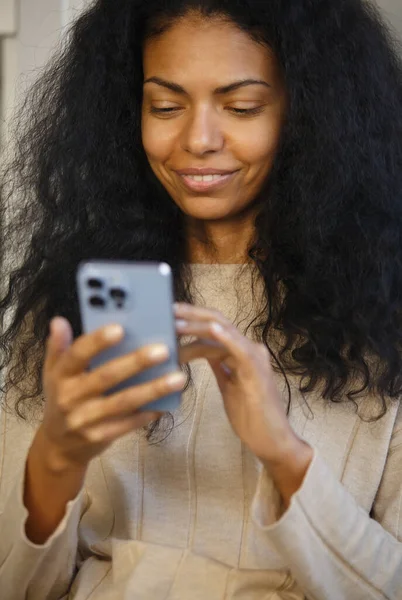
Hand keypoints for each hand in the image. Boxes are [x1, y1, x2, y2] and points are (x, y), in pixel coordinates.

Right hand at [40, 317, 185, 471]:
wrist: (59, 445)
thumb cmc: (62, 397)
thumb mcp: (53, 372)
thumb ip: (58, 346)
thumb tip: (59, 321)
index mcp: (60, 375)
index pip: (77, 355)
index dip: (97, 342)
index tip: (120, 328)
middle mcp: (70, 397)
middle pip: (106, 377)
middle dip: (136, 363)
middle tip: (163, 350)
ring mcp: (85, 419)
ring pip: (123, 402)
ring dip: (153, 389)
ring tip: (179, 378)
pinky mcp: (100, 436)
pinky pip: (129, 423)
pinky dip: (148, 412)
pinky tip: (167, 402)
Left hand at [175, 303, 312, 504]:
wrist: (272, 441)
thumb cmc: (251, 416)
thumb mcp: (227, 385)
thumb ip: (218, 365)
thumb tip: (201, 350)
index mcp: (240, 351)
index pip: (213, 327)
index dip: (191, 320)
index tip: (168, 316)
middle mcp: (248, 348)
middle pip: (217, 322)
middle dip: (191, 314)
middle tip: (167, 309)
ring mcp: (254, 357)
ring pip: (223, 332)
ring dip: (197, 325)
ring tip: (175, 320)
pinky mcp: (257, 371)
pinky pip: (239, 349)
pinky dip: (225, 337)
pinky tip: (210, 329)